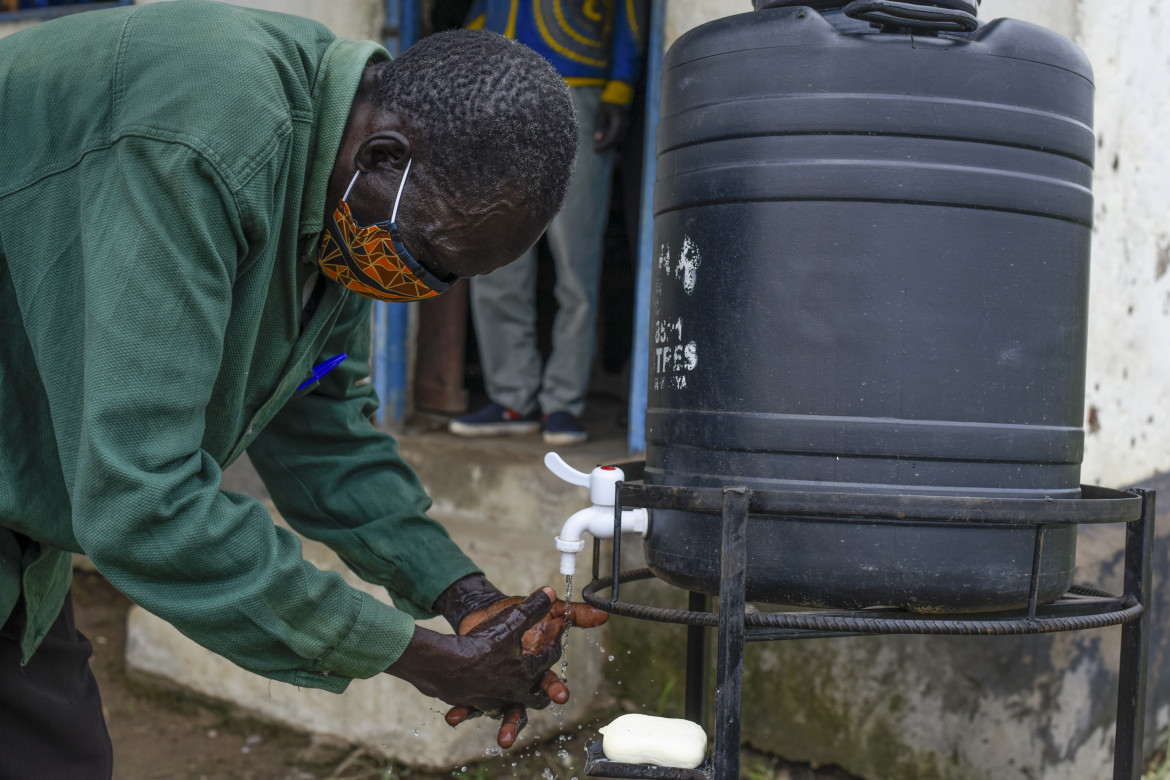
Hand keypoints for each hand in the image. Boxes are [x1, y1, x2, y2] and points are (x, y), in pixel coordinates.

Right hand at [385, 588, 562, 745]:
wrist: (447, 664)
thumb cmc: (482, 642)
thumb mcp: (511, 620)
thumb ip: (532, 608)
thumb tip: (550, 592)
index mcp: (527, 673)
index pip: (548, 660)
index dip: (553, 649)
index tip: (555, 645)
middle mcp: (513, 692)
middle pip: (536, 698)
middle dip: (543, 693)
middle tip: (548, 691)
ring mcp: (493, 701)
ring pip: (509, 711)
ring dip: (512, 713)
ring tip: (511, 710)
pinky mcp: (472, 704)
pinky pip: (479, 710)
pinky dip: (479, 708)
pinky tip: (474, 705)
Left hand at [444, 593, 608, 746]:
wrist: (487, 614)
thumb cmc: (520, 615)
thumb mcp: (549, 613)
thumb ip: (576, 614)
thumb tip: (604, 614)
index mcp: (537, 670)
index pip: (549, 682)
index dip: (555, 689)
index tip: (561, 695)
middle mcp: (521, 684)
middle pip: (525, 706)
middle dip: (517, 721)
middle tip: (511, 735)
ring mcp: (500, 689)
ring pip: (503, 713)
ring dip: (501, 727)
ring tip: (500, 741)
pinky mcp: (480, 688)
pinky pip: (472, 704)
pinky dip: (463, 712)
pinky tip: (454, 717)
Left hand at [593, 102, 629, 152]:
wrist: (616, 96)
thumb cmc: (607, 104)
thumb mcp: (600, 113)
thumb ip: (600, 126)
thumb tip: (597, 139)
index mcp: (618, 121)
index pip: (612, 138)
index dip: (604, 145)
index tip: (596, 150)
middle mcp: (624, 125)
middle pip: (616, 141)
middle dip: (606, 147)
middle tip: (596, 151)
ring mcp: (625, 127)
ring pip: (618, 140)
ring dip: (609, 146)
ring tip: (599, 149)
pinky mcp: (623, 127)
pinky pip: (619, 137)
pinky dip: (613, 142)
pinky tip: (606, 146)